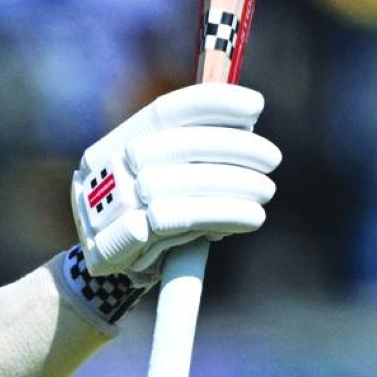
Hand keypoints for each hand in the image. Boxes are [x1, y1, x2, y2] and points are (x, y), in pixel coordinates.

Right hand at [71, 85, 280, 279]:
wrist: (104, 271)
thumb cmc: (148, 216)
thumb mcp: (159, 178)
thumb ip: (192, 151)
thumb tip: (246, 123)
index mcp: (115, 143)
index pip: (165, 112)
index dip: (212, 104)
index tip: (256, 106)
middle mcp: (105, 171)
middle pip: (180, 146)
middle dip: (234, 147)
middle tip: (272, 158)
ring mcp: (104, 209)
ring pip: (181, 185)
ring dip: (235, 185)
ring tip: (265, 190)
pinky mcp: (112, 247)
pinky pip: (179, 223)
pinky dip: (223, 215)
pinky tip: (250, 217)